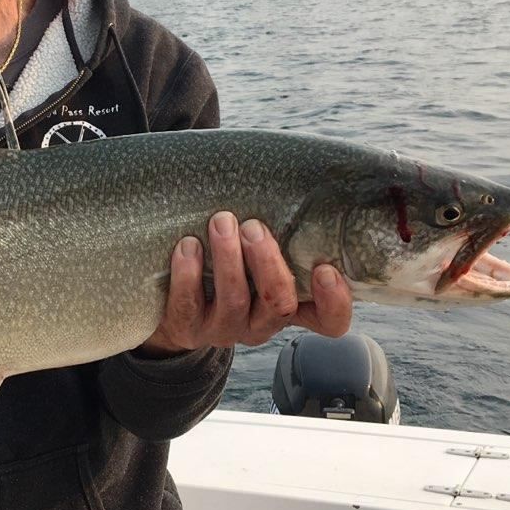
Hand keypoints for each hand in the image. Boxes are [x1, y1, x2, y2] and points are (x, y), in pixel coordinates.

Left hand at [139, 212, 352, 356]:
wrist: (175, 301)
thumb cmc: (229, 262)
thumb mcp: (260, 253)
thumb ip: (285, 233)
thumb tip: (303, 181)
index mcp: (289, 306)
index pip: (329, 321)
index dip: (334, 301)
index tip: (325, 268)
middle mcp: (261, 323)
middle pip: (279, 305)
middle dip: (268, 263)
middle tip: (254, 227)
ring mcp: (225, 329)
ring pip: (234, 301)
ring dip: (229, 259)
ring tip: (221, 222)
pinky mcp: (188, 327)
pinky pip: (189, 305)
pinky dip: (189, 273)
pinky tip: (188, 245)